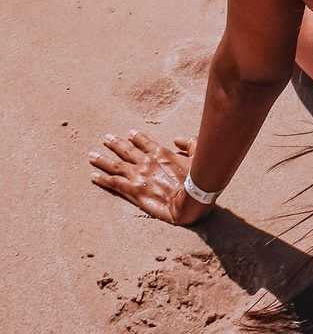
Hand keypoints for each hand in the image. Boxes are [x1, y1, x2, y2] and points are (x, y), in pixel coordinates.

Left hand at [88, 131, 212, 225]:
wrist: (190, 199)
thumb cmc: (198, 177)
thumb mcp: (198, 155)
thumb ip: (188, 144)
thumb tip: (178, 139)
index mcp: (161, 153)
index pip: (145, 142)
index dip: (136, 137)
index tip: (129, 133)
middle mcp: (146, 162)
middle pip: (126, 150)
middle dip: (115, 144)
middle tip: (106, 138)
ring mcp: (138, 176)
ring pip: (115, 165)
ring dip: (103, 159)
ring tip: (92, 155)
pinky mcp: (133, 191)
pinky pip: (114, 183)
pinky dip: (102, 179)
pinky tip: (93, 176)